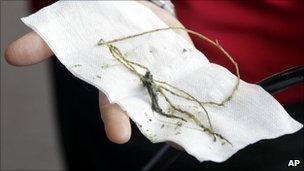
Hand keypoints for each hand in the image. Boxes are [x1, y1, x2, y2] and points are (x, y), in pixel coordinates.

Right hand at [4, 1, 191, 143]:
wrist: (130, 6)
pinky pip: (194, 79)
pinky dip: (203, 91)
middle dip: (160, 125)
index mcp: (115, 80)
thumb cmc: (100, 19)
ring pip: (176, 100)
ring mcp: (163, 75)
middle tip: (177, 142)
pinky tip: (214, 103)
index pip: (114, 105)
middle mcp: (140, 83)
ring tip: (198, 132)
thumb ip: (49, 44)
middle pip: (150, 109)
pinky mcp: (182, 63)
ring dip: (187, 115)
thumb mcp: (74, 28)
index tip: (120, 137)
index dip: (116, 119)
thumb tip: (11, 56)